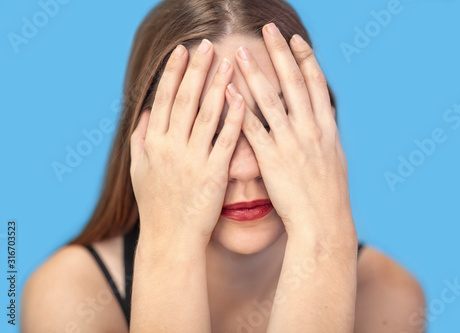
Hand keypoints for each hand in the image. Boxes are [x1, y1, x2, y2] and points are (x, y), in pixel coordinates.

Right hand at [130, 39, 245, 244]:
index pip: (163, 99)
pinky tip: (242, 98)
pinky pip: (226, 141)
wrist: (169, 240)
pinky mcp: (213, 174)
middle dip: (196, 70)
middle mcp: (171, 148)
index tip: (182, 52)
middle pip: (185, 100)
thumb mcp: (138, 171)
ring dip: (217, 86)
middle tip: (207, 45)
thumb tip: (147, 112)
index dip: (173, 73)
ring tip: (228, 62)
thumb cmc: (155, 206)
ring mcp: (192, 160)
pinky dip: (234, 118)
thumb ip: (140, 139)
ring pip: (206, 115)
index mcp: (153, 144)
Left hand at [228, 23, 354, 239]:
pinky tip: (228, 92)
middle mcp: (311, 129)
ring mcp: (291, 143)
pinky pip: (253, 128)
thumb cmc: (328, 197)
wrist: (324, 223)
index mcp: (327, 128)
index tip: (295, 40)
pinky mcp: (272, 159)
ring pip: (271, 100)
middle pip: (294, 83)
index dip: (306, 60)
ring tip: (241, 52)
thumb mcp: (333, 161)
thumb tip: (320, 123)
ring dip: (256, 73)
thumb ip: (324, 138)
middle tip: (269, 29)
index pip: (316, 85)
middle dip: (281, 53)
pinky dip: (240, 108)